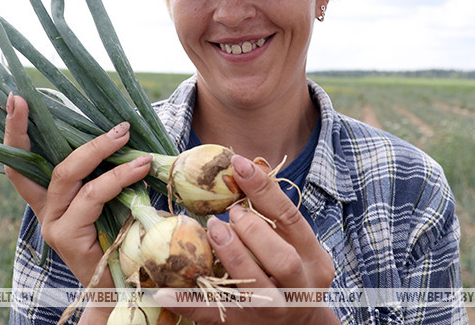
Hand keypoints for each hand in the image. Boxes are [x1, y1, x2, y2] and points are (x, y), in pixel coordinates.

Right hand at [2, 94, 151, 292]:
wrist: (118, 288)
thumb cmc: (117, 239)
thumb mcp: (107, 201)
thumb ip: (102, 174)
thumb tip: (121, 132)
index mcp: (47, 199)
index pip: (20, 162)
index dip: (15, 131)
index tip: (16, 99)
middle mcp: (44, 210)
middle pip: (37, 163)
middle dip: (52, 130)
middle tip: (69, 102)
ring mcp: (52, 224)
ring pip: (68, 175)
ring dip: (99, 150)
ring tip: (124, 135)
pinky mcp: (67, 235)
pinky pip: (92, 195)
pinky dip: (117, 177)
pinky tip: (139, 167)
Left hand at [154, 154, 338, 324]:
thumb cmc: (290, 272)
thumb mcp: (293, 243)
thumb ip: (272, 212)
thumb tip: (246, 165)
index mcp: (313, 259)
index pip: (291, 219)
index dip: (265, 189)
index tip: (238, 165)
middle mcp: (298, 287)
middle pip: (282, 260)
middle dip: (253, 232)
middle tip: (230, 214)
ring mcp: (271, 310)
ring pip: (254, 287)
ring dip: (231, 256)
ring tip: (212, 230)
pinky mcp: (242, 324)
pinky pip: (212, 315)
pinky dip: (186, 302)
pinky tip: (162, 289)